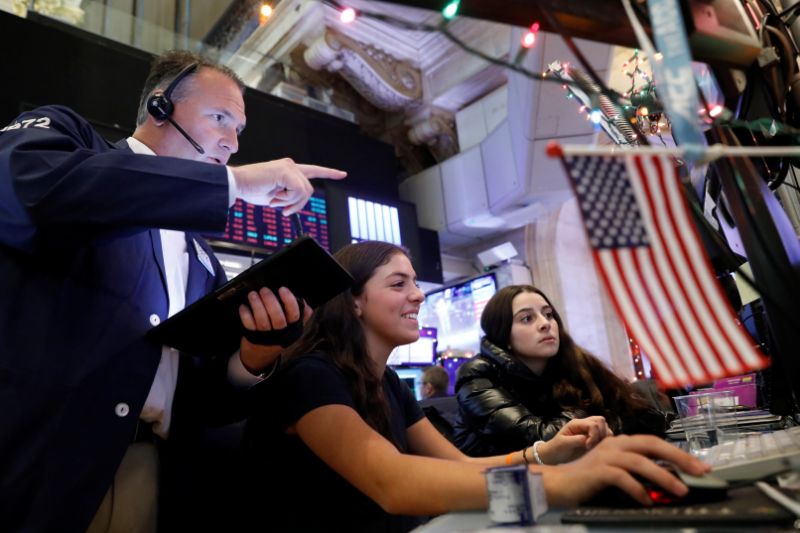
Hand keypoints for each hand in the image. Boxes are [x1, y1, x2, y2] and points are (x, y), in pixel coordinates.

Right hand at [232, 158, 345, 214]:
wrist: (236, 184)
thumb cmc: (251, 190)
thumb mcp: (275, 196)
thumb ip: (289, 196)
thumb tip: (296, 204)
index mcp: (289, 169)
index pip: (313, 170)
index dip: (329, 172)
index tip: (343, 174)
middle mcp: (291, 165)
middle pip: (309, 191)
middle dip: (297, 204)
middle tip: (281, 209)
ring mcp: (289, 166)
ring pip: (305, 192)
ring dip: (290, 203)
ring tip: (275, 201)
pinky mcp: (285, 170)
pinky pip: (298, 192)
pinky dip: (287, 200)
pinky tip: (274, 198)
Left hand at [238, 286, 312, 374]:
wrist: (262, 355)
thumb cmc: (279, 336)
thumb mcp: (293, 328)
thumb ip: (302, 315)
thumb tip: (304, 302)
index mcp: (293, 329)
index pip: (295, 315)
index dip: (289, 301)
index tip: (282, 289)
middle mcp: (280, 333)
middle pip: (278, 318)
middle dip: (270, 301)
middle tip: (264, 290)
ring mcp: (266, 337)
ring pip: (262, 320)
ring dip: (257, 305)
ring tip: (253, 294)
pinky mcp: (252, 337)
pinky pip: (249, 325)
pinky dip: (245, 314)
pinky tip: (244, 306)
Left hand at [537, 416, 612, 463]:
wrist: (555, 456)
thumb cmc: (557, 449)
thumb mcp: (563, 444)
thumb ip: (576, 440)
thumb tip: (588, 439)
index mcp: (576, 424)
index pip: (593, 424)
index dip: (594, 435)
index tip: (588, 446)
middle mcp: (584, 425)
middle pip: (600, 421)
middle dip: (601, 433)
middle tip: (593, 446)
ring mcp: (589, 431)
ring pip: (605, 427)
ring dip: (604, 437)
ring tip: (595, 448)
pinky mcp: (594, 438)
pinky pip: (605, 436)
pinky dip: (605, 442)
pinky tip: (598, 449)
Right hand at [539, 434, 710, 506]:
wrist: (558, 484)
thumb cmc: (589, 480)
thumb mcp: (617, 472)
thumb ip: (637, 471)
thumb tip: (669, 479)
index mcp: (621, 442)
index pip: (655, 442)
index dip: (679, 453)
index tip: (701, 466)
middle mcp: (614, 444)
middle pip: (651, 444)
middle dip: (678, 457)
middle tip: (700, 471)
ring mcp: (605, 456)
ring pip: (639, 461)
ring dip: (663, 475)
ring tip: (681, 490)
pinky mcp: (597, 470)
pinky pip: (621, 477)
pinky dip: (637, 489)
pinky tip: (647, 501)